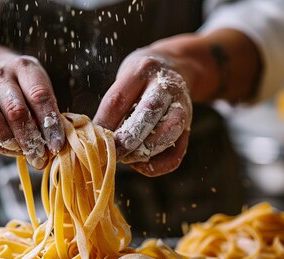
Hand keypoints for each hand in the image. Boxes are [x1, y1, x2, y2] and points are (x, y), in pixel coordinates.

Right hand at [0, 54, 64, 168]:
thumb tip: (54, 146)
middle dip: (31, 139)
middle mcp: (0, 77)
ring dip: (14, 145)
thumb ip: (46, 112)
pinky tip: (14, 150)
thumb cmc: (22, 86)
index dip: (50, 124)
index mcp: (24, 68)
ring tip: (27, 154)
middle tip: (41, 156)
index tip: (57, 145)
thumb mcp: (38, 88)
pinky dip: (2, 148)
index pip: (39, 96)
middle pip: (16, 111)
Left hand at [94, 51, 191, 176]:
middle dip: (128, 137)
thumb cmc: (141, 80)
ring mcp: (183, 107)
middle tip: (114, 153)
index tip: (94, 141)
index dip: (105, 124)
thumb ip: (112, 108)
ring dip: (144, 151)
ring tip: (126, 158)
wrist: (176, 69)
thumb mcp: (124, 82)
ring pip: (168, 132)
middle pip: (148, 111)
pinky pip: (176, 154)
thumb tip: (95, 140)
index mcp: (142, 70)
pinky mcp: (188, 128)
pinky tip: (140, 163)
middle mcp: (166, 87)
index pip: (119, 99)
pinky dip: (156, 165)